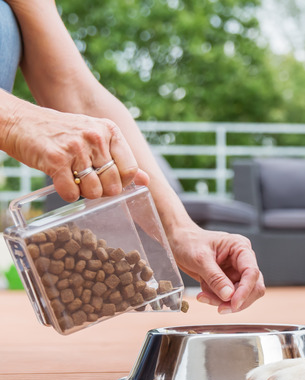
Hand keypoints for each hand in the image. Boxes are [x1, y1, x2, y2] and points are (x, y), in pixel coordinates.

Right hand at [3, 99, 148, 201]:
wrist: (21, 122)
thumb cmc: (61, 134)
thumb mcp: (95, 138)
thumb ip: (120, 159)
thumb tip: (146, 181)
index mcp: (110, 131)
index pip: (130, 168)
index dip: (122, 182)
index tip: (109, 180)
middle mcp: (96, 137)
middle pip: (114, 183)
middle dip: (103, 191)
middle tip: (88, 183)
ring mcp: (76, 147)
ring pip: (94, 191)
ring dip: (85, 194)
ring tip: (75, 181)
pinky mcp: (56, 159)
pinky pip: (72, 193)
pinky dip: (68, 195)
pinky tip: (62, 184)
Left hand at [169, 225, 264, 312]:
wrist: (178, 242)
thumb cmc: (189, 242)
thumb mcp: (200, 259)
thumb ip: (215, 278)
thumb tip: (228, 295)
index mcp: (240, 248)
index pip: (252, 272)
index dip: (245, 290)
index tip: (234, 303)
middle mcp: (242, 260)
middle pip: (253, 286)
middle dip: (236, 299)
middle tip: (220, 308)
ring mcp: (236, 271)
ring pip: (241, 295)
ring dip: (223, 301)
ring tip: (204, 296)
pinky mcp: (227, 281)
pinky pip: (228, 297)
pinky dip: (216, 299)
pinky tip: (204, 294)